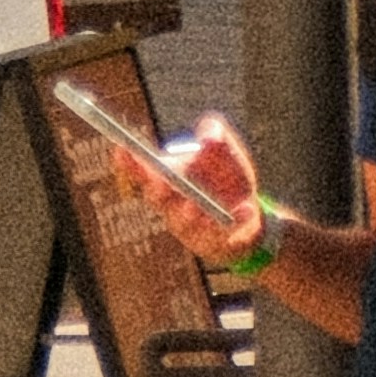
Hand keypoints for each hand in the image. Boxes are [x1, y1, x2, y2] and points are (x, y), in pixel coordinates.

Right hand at [124, 111, 262, 249]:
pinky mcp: (213, 245)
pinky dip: (232, 222)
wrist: (254, 214)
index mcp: (169, 178)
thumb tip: (207, 136)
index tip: (121, 148)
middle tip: (161, 183)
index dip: (129, 163)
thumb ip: (215, 132)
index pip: (142, 171)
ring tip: (193, 206)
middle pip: (157, 198)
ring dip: (188, 214)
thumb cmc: (228, 177)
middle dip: (157, 191)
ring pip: (183, 223)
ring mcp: (189, 228)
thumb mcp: (225, 149)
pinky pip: (220, 236)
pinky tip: (246, 210)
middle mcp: (172, 204)